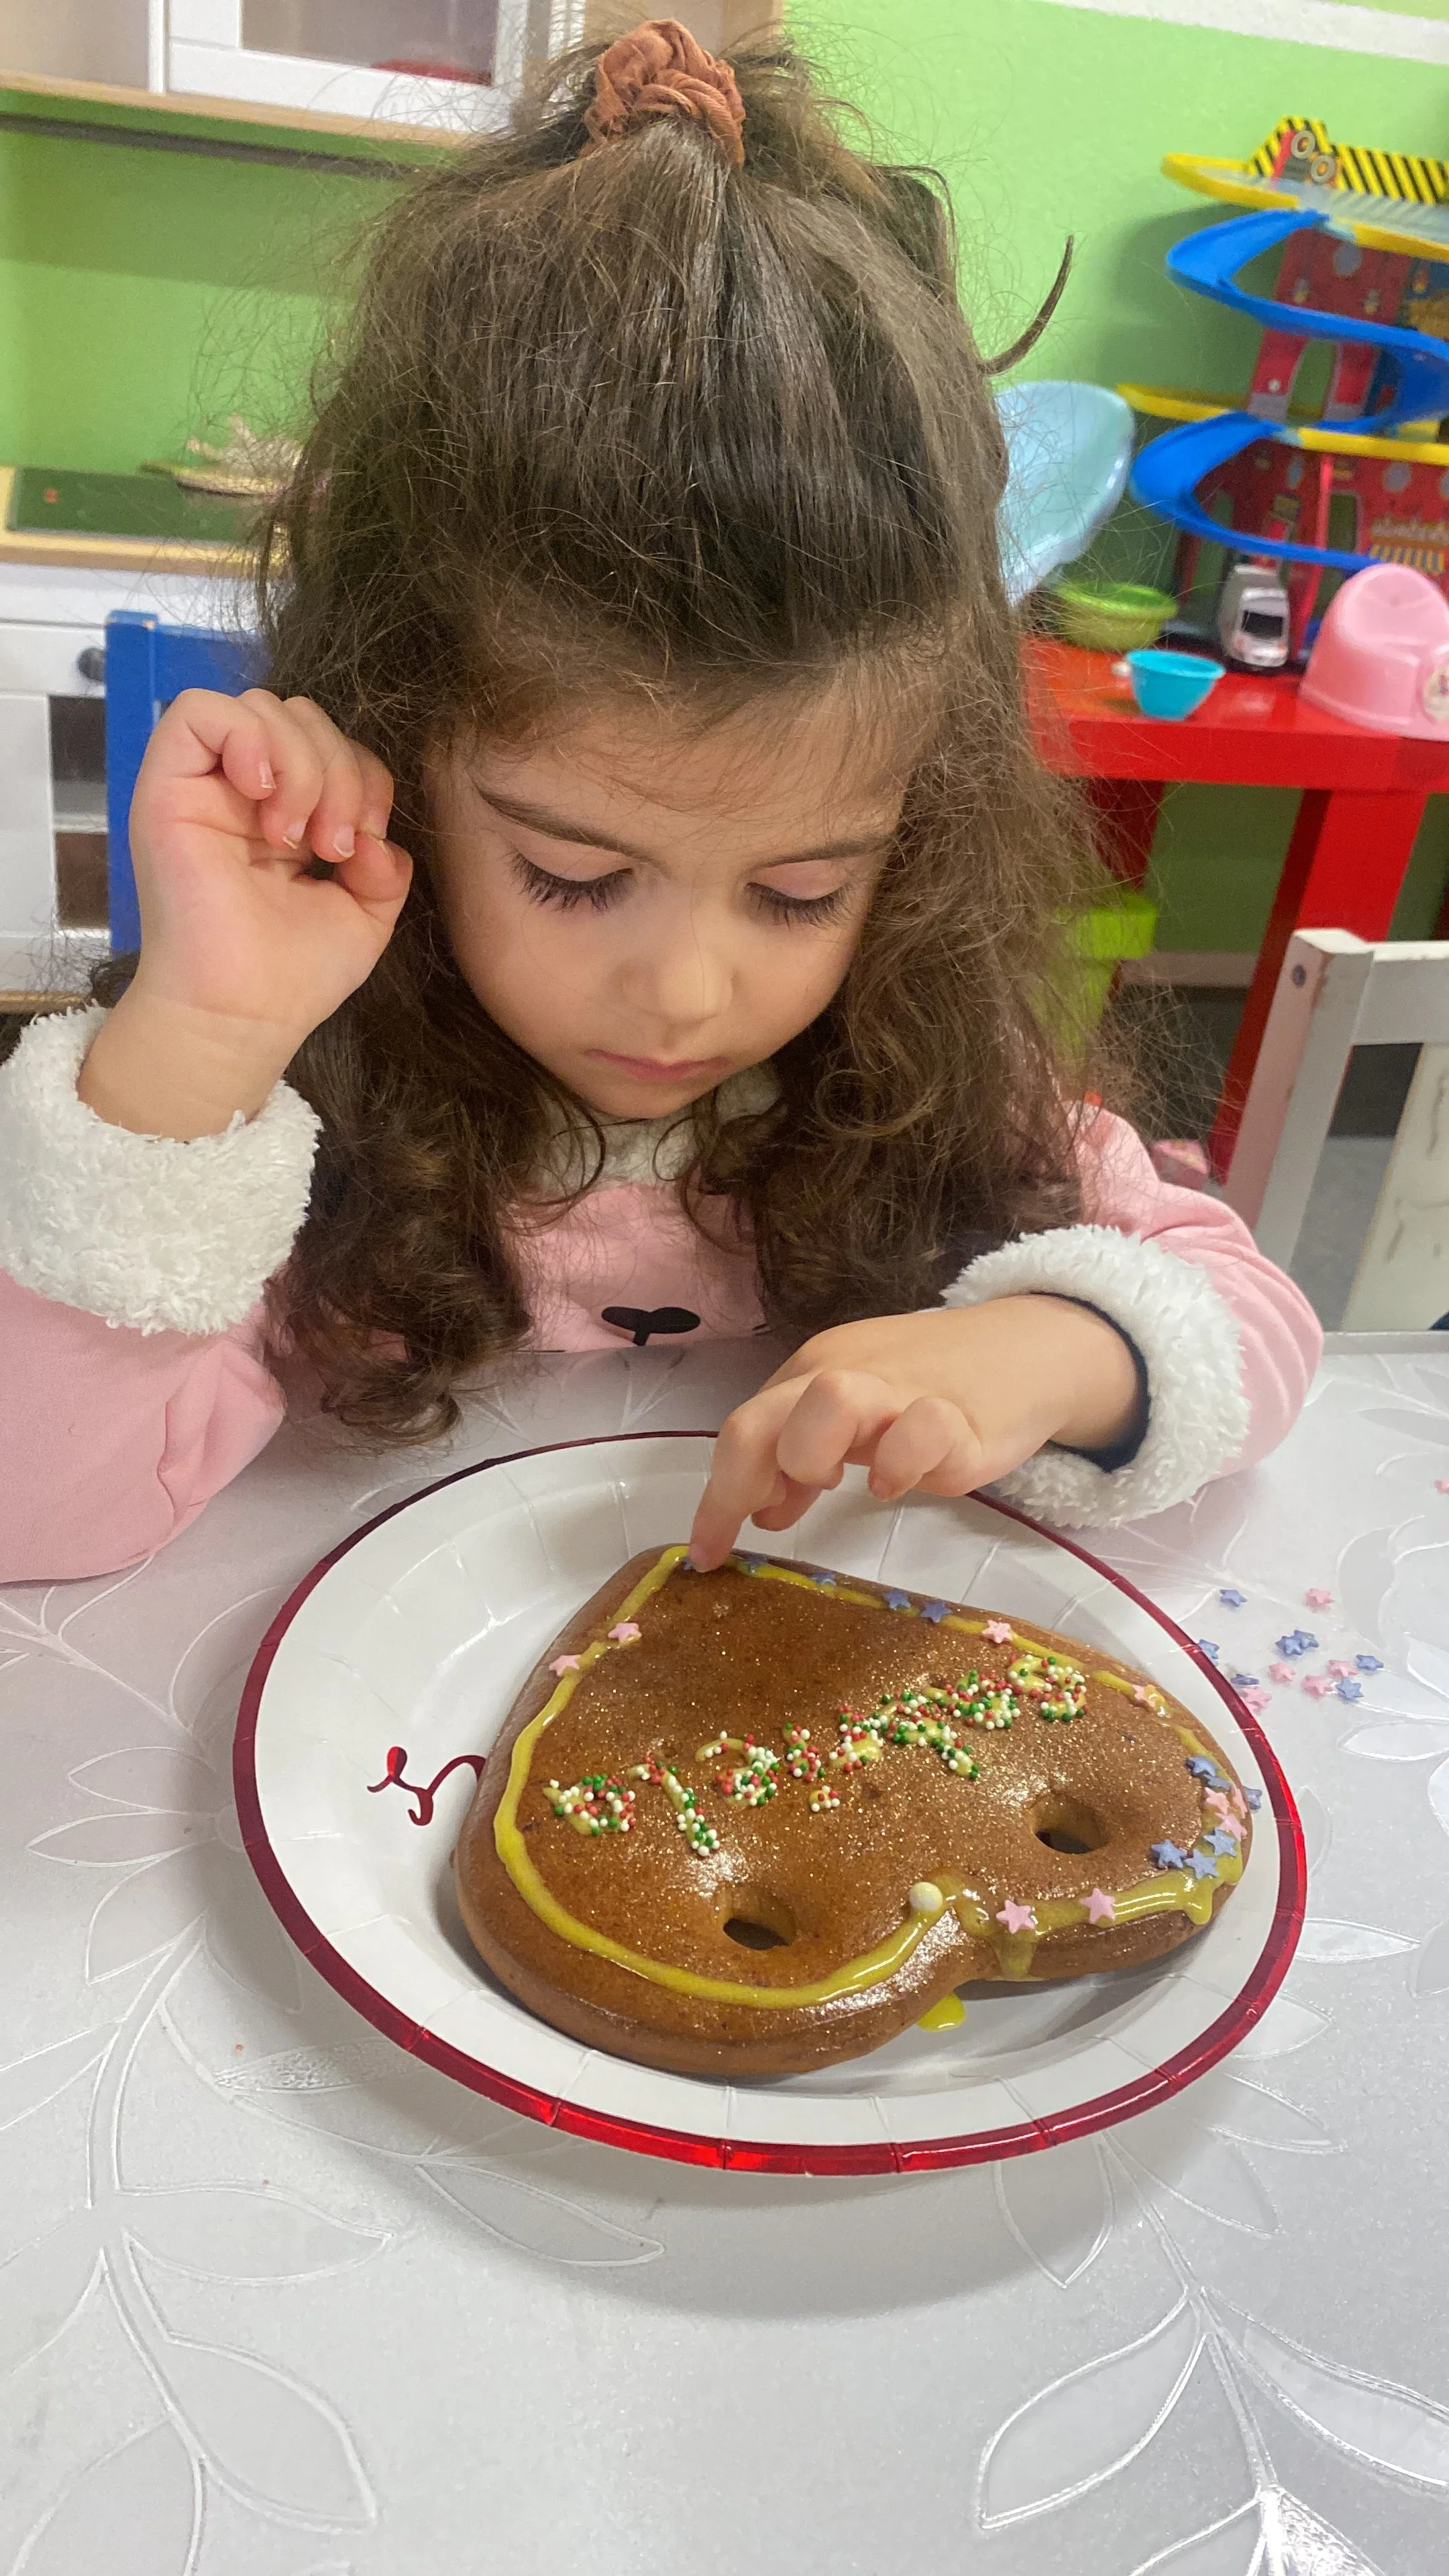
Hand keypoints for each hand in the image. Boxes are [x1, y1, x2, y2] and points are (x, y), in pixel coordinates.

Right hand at [79, 690, 411, 1137]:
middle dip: (338, 770)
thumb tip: (383, 839)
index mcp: (287, 815)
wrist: (243, 1016)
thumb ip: (385, 866)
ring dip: (302, 764)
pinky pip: (198, 711)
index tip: (364, 846)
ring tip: (297, 838)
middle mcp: (243, 794)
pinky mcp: (166, 787)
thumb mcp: (364, 915)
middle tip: (333, 847)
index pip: (334, 746)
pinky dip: (247, 737)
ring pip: (262, 706)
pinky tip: (264, 794)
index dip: (365, 777)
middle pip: (302, 716)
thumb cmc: (293, 975)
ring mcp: (204, 787)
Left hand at [688, 1297, 1140, 1568]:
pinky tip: (897, 1484)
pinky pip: (920, 1433)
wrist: (1027, 1348)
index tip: (707, 1554)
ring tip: (837, 1486)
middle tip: (765, 1528)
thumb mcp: (855, 1415)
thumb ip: (805, 1455)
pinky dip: (899, 1465)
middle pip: (764, 1418)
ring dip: (813, 1455)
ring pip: (832, 1401)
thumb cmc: (931, 1384)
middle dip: (742, 1486)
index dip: (717, 1498)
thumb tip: (765, 1511)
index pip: (743, 1429)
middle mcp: (848, 1373)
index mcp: (814, 1370)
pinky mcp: (961, 1417)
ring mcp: (903, 1392)